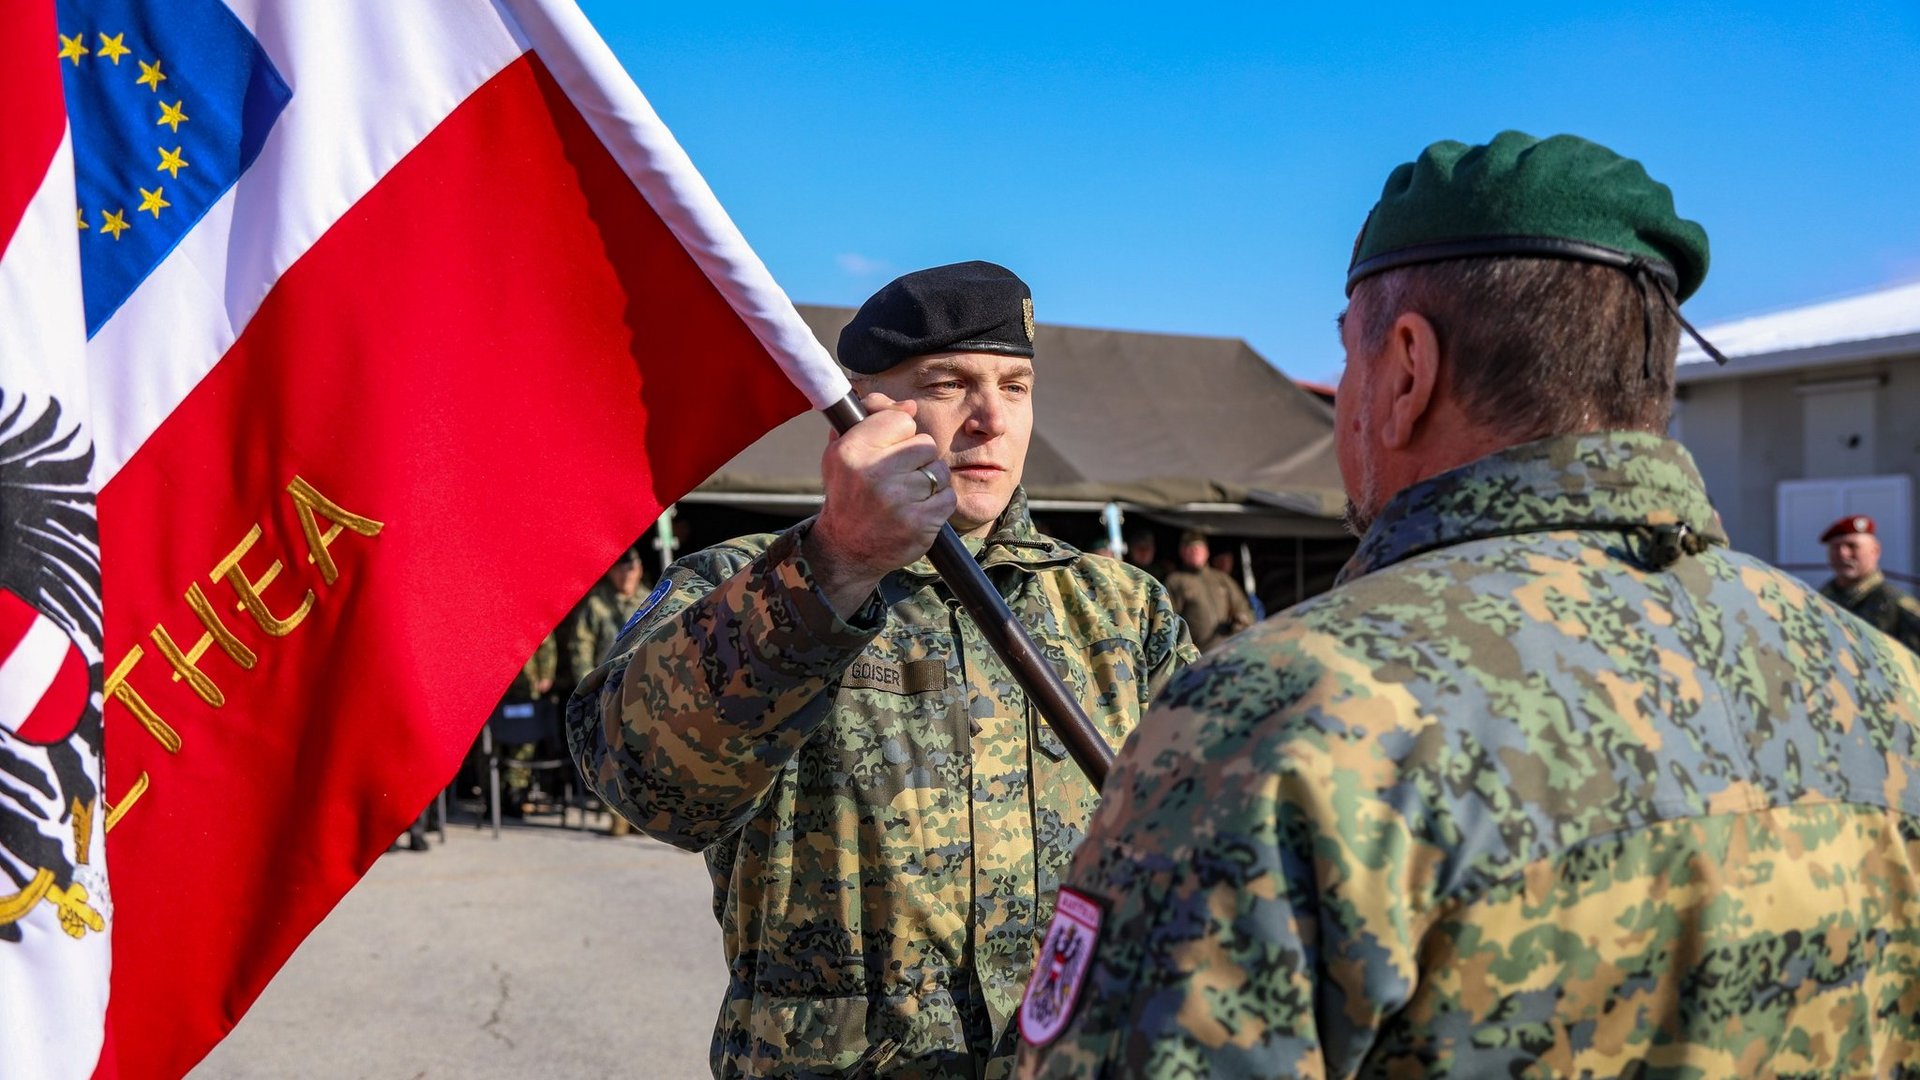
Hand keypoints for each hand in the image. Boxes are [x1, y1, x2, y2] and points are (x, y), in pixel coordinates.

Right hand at [805, 394, 955, 615]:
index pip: (901, 420)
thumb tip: (910, 406)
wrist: (846, 549)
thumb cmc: (848, 493)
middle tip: (899, 476)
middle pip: (925, 443)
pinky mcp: (920, 523)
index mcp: (852, 451)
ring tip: (908, 494)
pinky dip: (938, 502)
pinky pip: (948, 496)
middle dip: (917, 458)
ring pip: (939, 470)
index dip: (899, 434)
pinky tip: (918, 509)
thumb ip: (871, 418)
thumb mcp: (843, 451)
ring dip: (930, 481)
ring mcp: (899, 500)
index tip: (887, 450)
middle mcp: (875, 473)